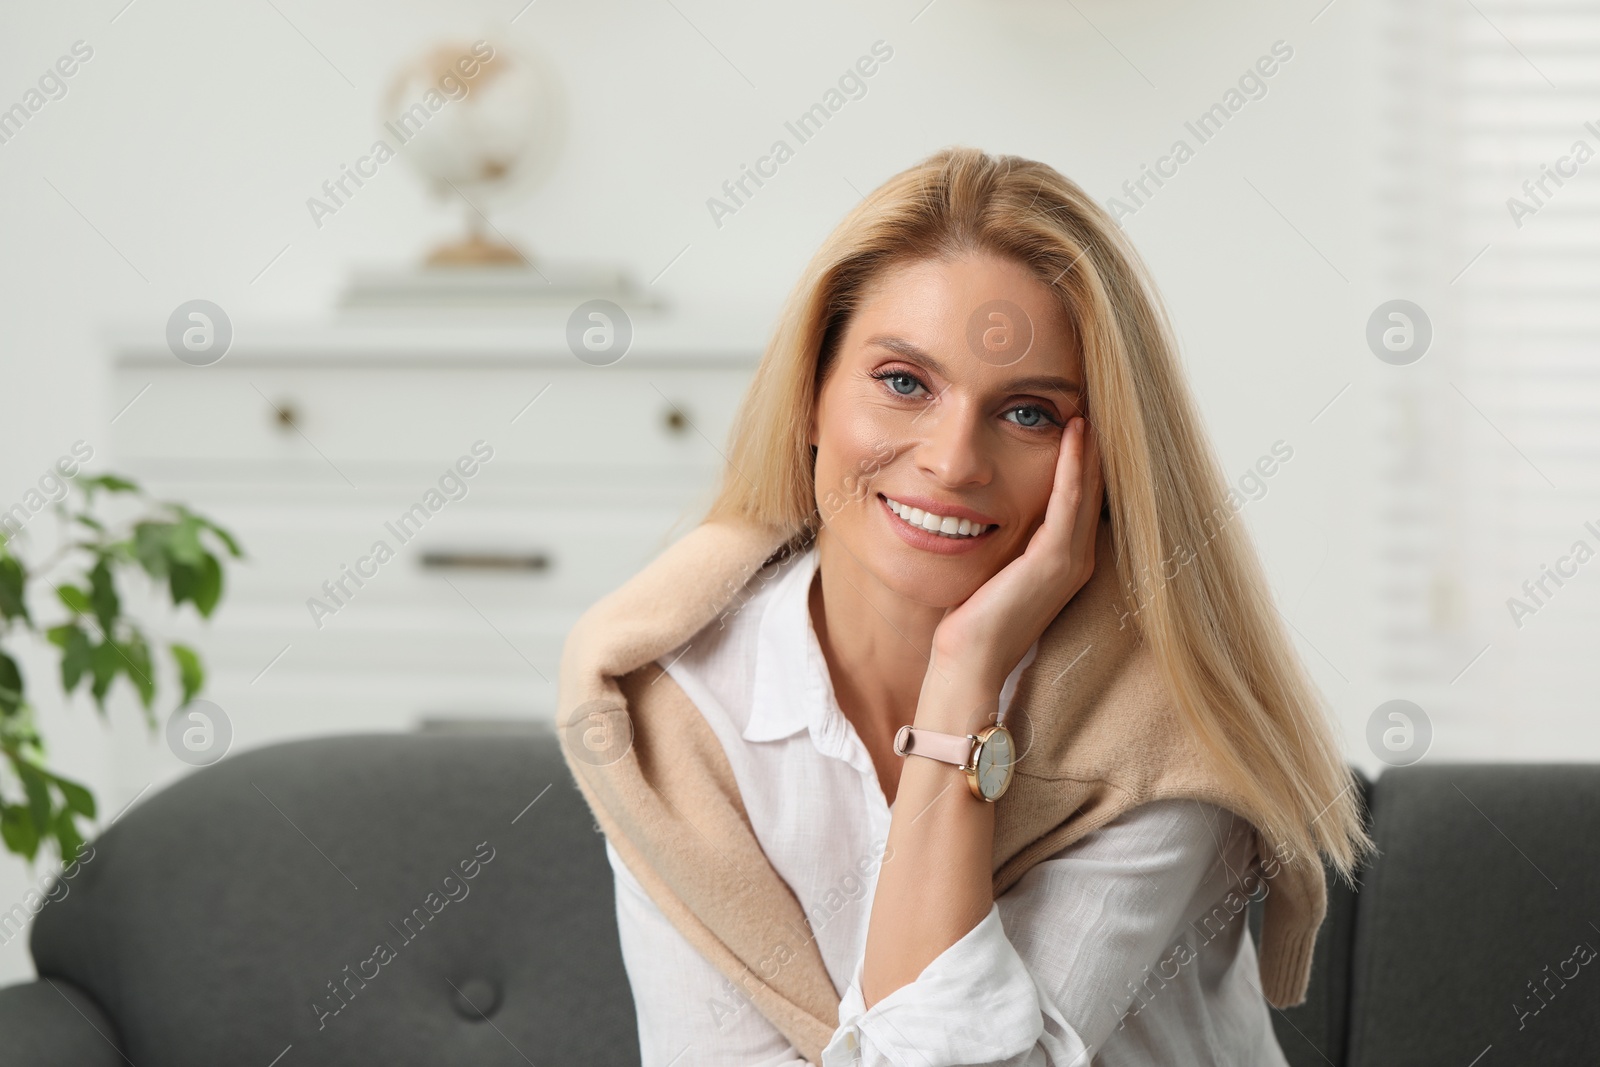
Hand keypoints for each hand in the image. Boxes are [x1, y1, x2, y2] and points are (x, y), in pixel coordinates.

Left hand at [926, 416, 1103, 694]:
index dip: (1083, 454)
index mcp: (1065, 559)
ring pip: (1089, 488)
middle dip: (1095, 441)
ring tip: (1091, 400)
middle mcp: (1077, 558)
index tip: (1077, 410)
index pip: (1081, 494)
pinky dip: (1074, 465)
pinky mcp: (1054, 562)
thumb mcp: (993, 564)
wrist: (969, 661)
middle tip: (1095, 393)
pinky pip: (1069, 502)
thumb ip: (1004, 535)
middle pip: (1095, 485)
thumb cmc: (971, 616)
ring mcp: (1070, 561)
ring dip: (1091, 444)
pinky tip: (1075, 432)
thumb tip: (982, 500)